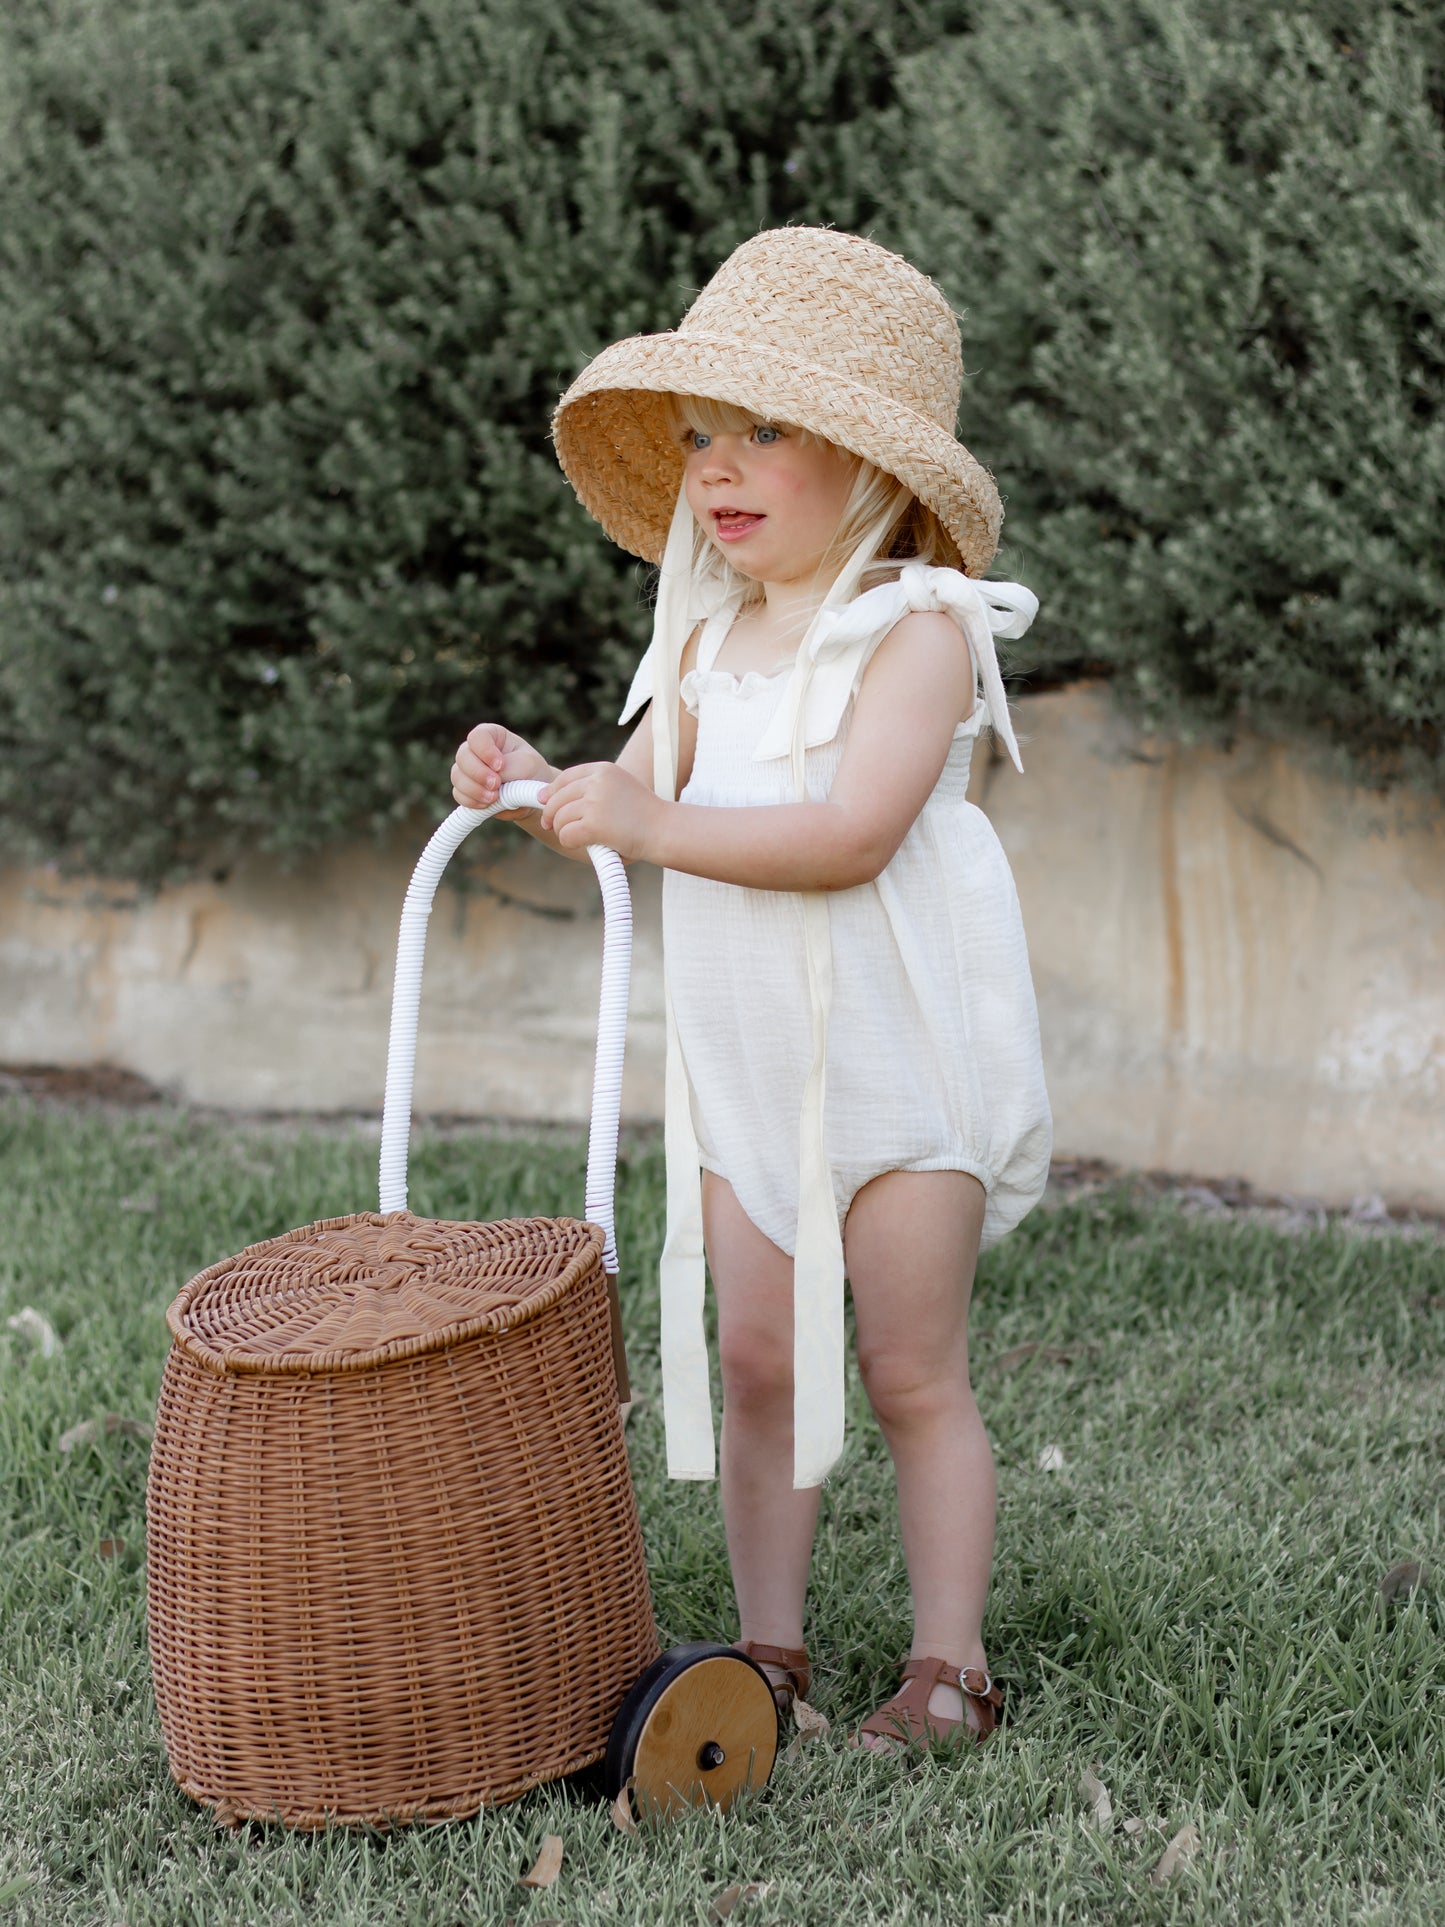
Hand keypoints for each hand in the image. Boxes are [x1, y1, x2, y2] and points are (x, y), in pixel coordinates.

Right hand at [451, 724, 550, 820]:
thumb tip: (492, 782)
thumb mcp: (528, 765)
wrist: (532, 794)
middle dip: (478, 773)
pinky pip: (459, 794)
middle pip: (463, 756)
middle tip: (496, 785)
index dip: (485, 751)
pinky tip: (487, 805)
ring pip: (458, 777)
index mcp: (491, 736)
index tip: (500, 765)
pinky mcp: (465, 789)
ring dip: (474, 789)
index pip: (477, 736)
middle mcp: (475, 750)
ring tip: (494, 798)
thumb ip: (511, 768)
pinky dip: (472, 801)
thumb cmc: (531, 772)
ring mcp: (467, 770)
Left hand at [539, 762, 662, 859]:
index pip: (566, 777)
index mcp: (604, 770)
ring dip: (563, 830)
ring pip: (560, 818)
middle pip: (558, 797)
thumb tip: (553, 797)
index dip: (551, 791)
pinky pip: (566, 834)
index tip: (545, 801)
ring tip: (576, 838)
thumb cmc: (644, 815)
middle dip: (551, 814)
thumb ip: (594, 788)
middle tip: (551, 825)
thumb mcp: (620, 789)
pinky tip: (582, 845)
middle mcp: (597, 782)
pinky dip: (569, 842)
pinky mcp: (593, 824)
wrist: (665, 829)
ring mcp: (594, 802)